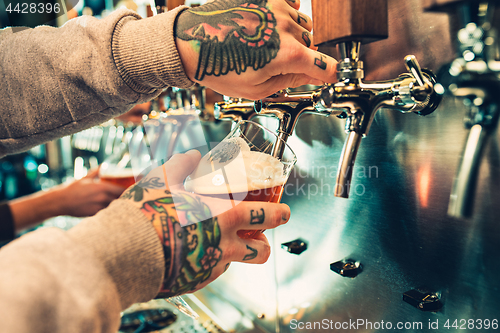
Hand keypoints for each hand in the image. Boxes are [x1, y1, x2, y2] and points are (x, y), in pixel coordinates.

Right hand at [9, 169, 124, 230]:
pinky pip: (107, 214)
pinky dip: (112, 213)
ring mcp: (99, 207)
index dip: (131, 191)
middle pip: (122, 200)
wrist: (61, 201)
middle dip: (129, 200)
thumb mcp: (85, 179)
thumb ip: (96, 172)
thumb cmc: (73, 189)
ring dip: (121, 207)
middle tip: (135, 201)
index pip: (123, 190)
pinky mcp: (95, 215)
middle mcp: (103, 197)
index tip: (136, 192)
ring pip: (116, 208)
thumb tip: (103, 166)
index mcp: (103, 187)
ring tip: (128, 208)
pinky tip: (115, 214)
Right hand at [120, 150, 290, 296]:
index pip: (266, 216)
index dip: (279, 214)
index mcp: (224, 216)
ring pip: (236, 263)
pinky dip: (209, 261)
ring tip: (220, 242)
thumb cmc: (147, 213)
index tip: (284, 212)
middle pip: (262, 251)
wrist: (125, 251)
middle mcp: (224, 245)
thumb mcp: (163, 179)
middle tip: (262, 235)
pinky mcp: (195, 281)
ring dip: (235, 253)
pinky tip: (193, 251)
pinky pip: (210, 271)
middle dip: (266, 243)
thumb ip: (182, 165)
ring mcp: (211, 266)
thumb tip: (192, 155)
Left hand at [175, 0, 336, 99]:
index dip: (329, 75)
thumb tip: (313, 76)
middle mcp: (286, 27)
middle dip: (300, 56)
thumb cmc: (219, 67)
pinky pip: (292, 4)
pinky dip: (288, 15)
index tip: (327, 77)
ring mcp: (276, 8)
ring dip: (293, 36)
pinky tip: (272, 25)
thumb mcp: (257, 88)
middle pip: (311, 44)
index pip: (326, 66)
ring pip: (302, 25)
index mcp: (287, 55)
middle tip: (276, 65)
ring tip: (267, 46)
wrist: (192, 42)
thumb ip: (291, 80)